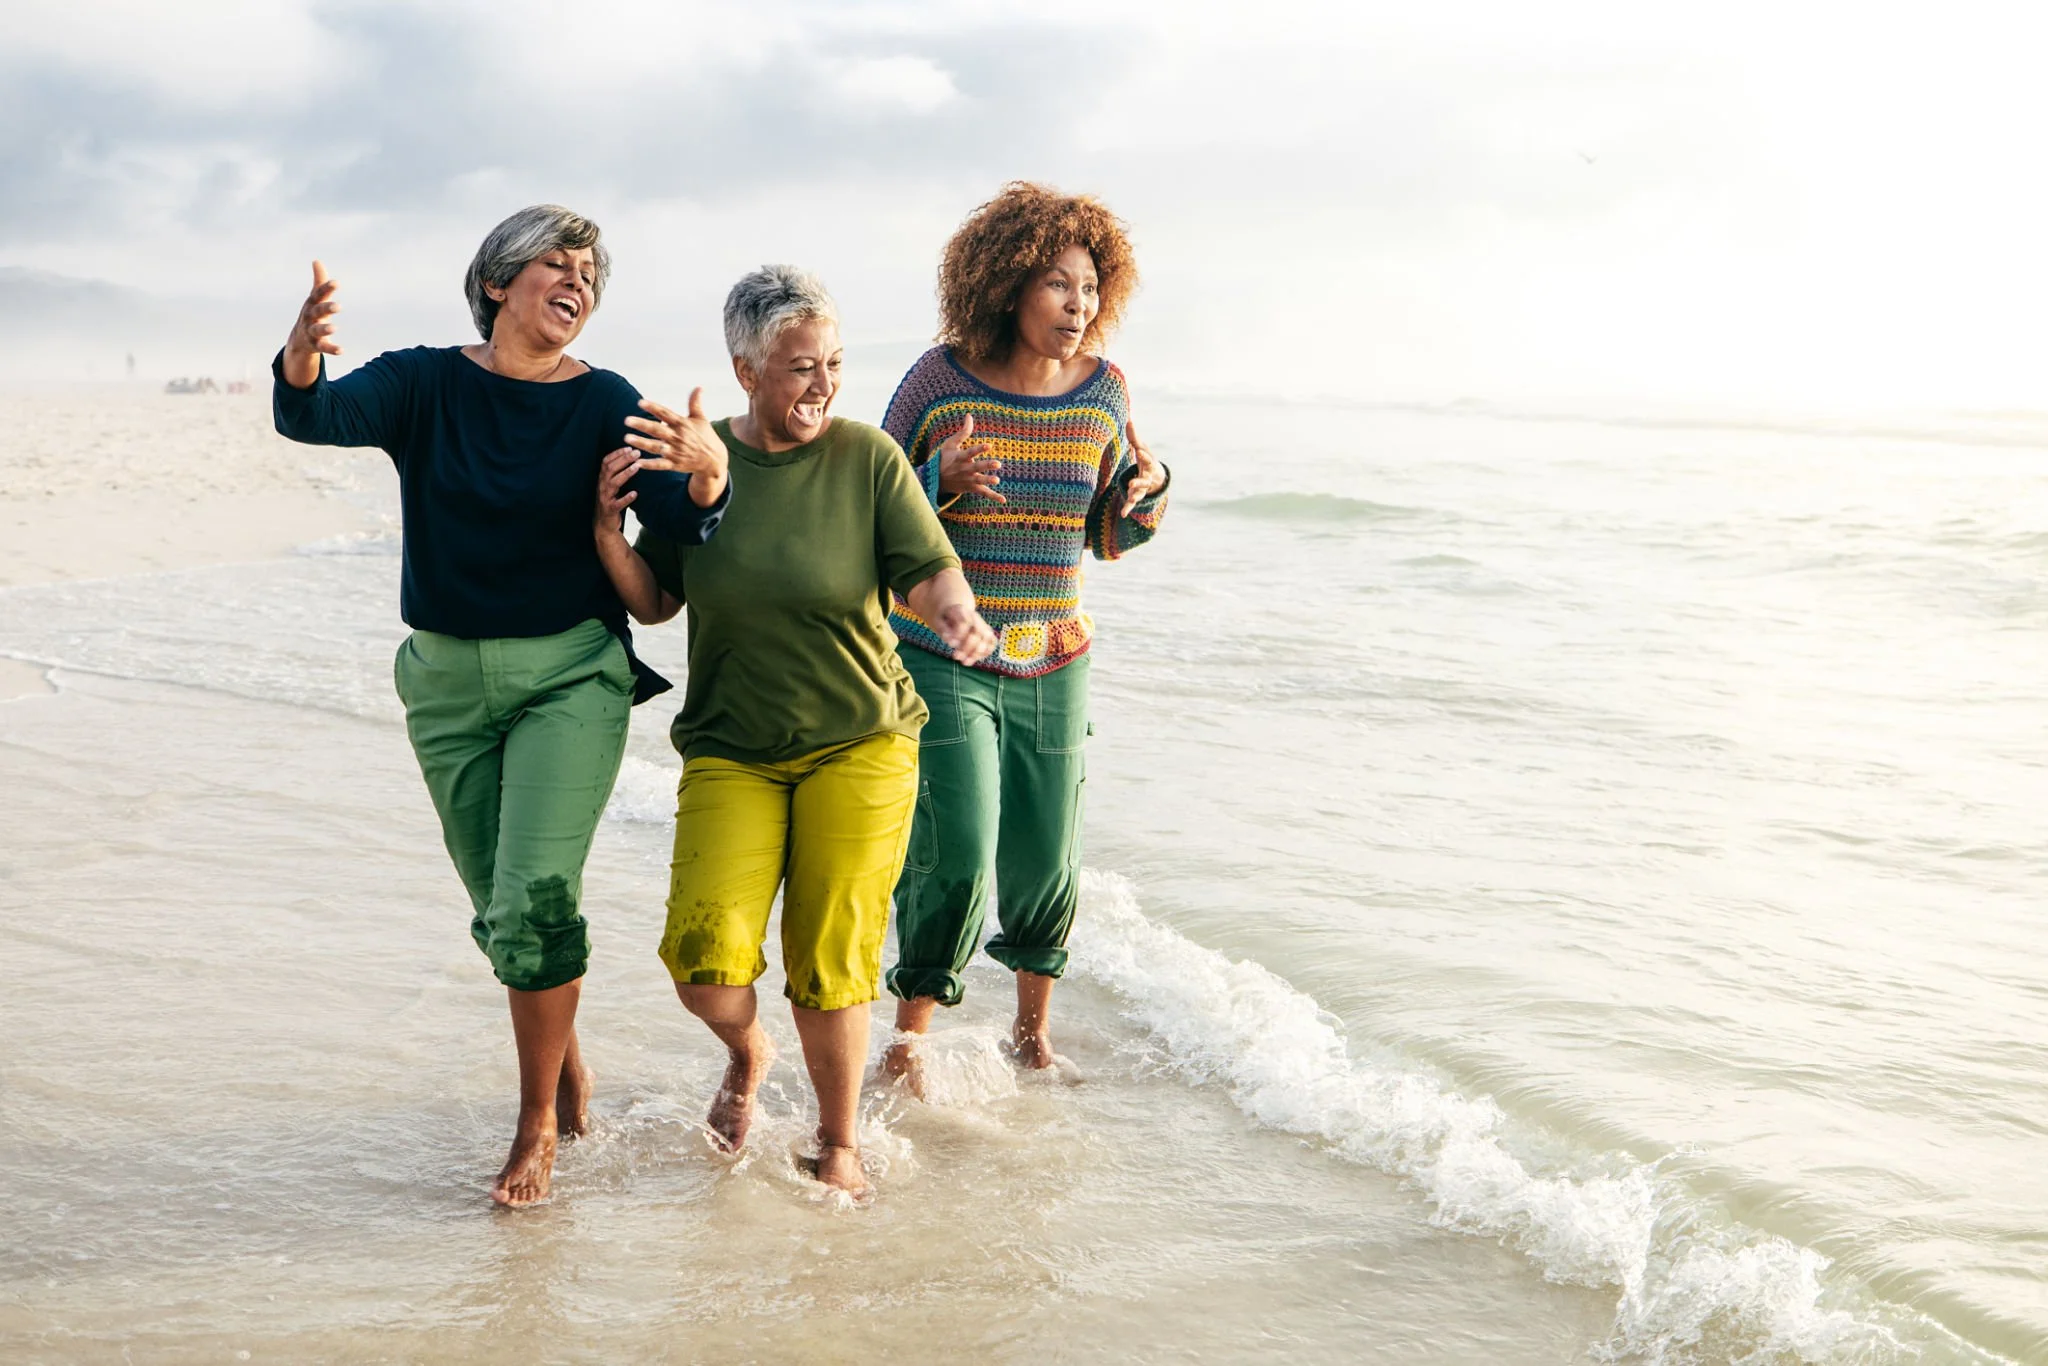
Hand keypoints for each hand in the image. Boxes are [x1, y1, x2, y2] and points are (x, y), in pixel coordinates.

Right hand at [281, 260, 339, 388]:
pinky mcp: (315, 345)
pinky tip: (341, 350)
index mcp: (311, 304)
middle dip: (326, 308)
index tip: (336, 283)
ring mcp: (311, 331)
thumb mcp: (314, 299)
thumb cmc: (311, 315)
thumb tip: (316, 261)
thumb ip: (319, 283)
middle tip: (338, 306)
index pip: (318, 294)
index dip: (326, 288)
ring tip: (334, 328)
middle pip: (317, 311)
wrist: (299, 340)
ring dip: (325, 329)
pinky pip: (323, 347)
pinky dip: (331, 349)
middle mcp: (310, 317)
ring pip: (317, 330)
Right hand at [594, 447, 638, 538]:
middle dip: (623, 459)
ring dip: (626, 474)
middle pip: (610, 469)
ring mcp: (605, 498)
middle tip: (636, 453)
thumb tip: (631, 457)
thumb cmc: (611, 500)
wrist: (604, 523)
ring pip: (614, 483)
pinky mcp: (610, 509)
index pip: (606, 462)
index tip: (629, 447)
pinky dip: (626, 498)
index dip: (616, 454)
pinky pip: (618, 503)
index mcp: (602, 478)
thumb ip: (617, 473)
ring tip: (637, 467)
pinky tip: (635, 493)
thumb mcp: (612, 485)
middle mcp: (601, 486)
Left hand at [624, 389, 728, 505]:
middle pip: (657, 430)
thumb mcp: (701, 418)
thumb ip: (695, 403)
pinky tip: (637, 462)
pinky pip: (660, 465)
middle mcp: (678, 437)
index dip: (653, 408)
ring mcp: (676, 451)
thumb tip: (699, 387)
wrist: (714, 460)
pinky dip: (649, 464)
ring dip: (641, 443)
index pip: (665, 414)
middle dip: (642, 424)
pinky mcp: (675, 464)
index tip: (640, 402)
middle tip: (627, 420)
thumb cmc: (706, 437)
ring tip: (627, 438)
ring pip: (656, 447)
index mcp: (682, 424)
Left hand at [932, 601, 996, 665]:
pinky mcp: (987, 632)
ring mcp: (983, 624)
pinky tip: (973, 659)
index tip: (950, 644)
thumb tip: (951, 643)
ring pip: (987, 638)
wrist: (953, 612)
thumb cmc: (944, 618)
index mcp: (962, 611)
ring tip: (965, 663)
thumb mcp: (938, 621)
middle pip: (978, 632)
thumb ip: (943, 630)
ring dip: (977, 653)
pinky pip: (992, 642)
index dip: (960, 634)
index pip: (966, 622)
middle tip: (955, 656)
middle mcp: (975, 617)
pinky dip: (986, 652)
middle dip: (968, 647)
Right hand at [935, 415, 1002, 503]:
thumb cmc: (945, 458)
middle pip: (976, 467)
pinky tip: (1003, 500)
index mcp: (960, 457)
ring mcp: (968, 480)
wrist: (935, 480)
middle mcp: (964, 469)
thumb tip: (969, 415)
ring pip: (979, 481)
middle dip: (986, 466)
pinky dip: (993, 497)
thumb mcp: (951, 444)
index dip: (979, 449)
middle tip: (998, 464)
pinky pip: (983, 493)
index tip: (988, 445)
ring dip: (988, 481)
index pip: (970, 452)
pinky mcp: (971, 488)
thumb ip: (963, 431)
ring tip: (997, 480)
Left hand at [1120, 418, 1165, 515]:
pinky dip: (1128, 508)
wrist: (1157, 478)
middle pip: (1144, 479)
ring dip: (1135, 495)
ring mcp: (1143, 488)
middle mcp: (1148, 477)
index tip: (1139, 450)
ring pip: (1140, 493)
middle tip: (1132, 482)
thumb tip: (1129, 419)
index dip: (1144, 455)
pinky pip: (1133, 504)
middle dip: (1139, 481)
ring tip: (1130, 496)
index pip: (1147, 460)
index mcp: (1149, 464)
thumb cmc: (1146, 460)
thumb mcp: (1142, 449)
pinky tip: (1123, 514)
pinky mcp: (1137, 496)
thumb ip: (1134, 437)